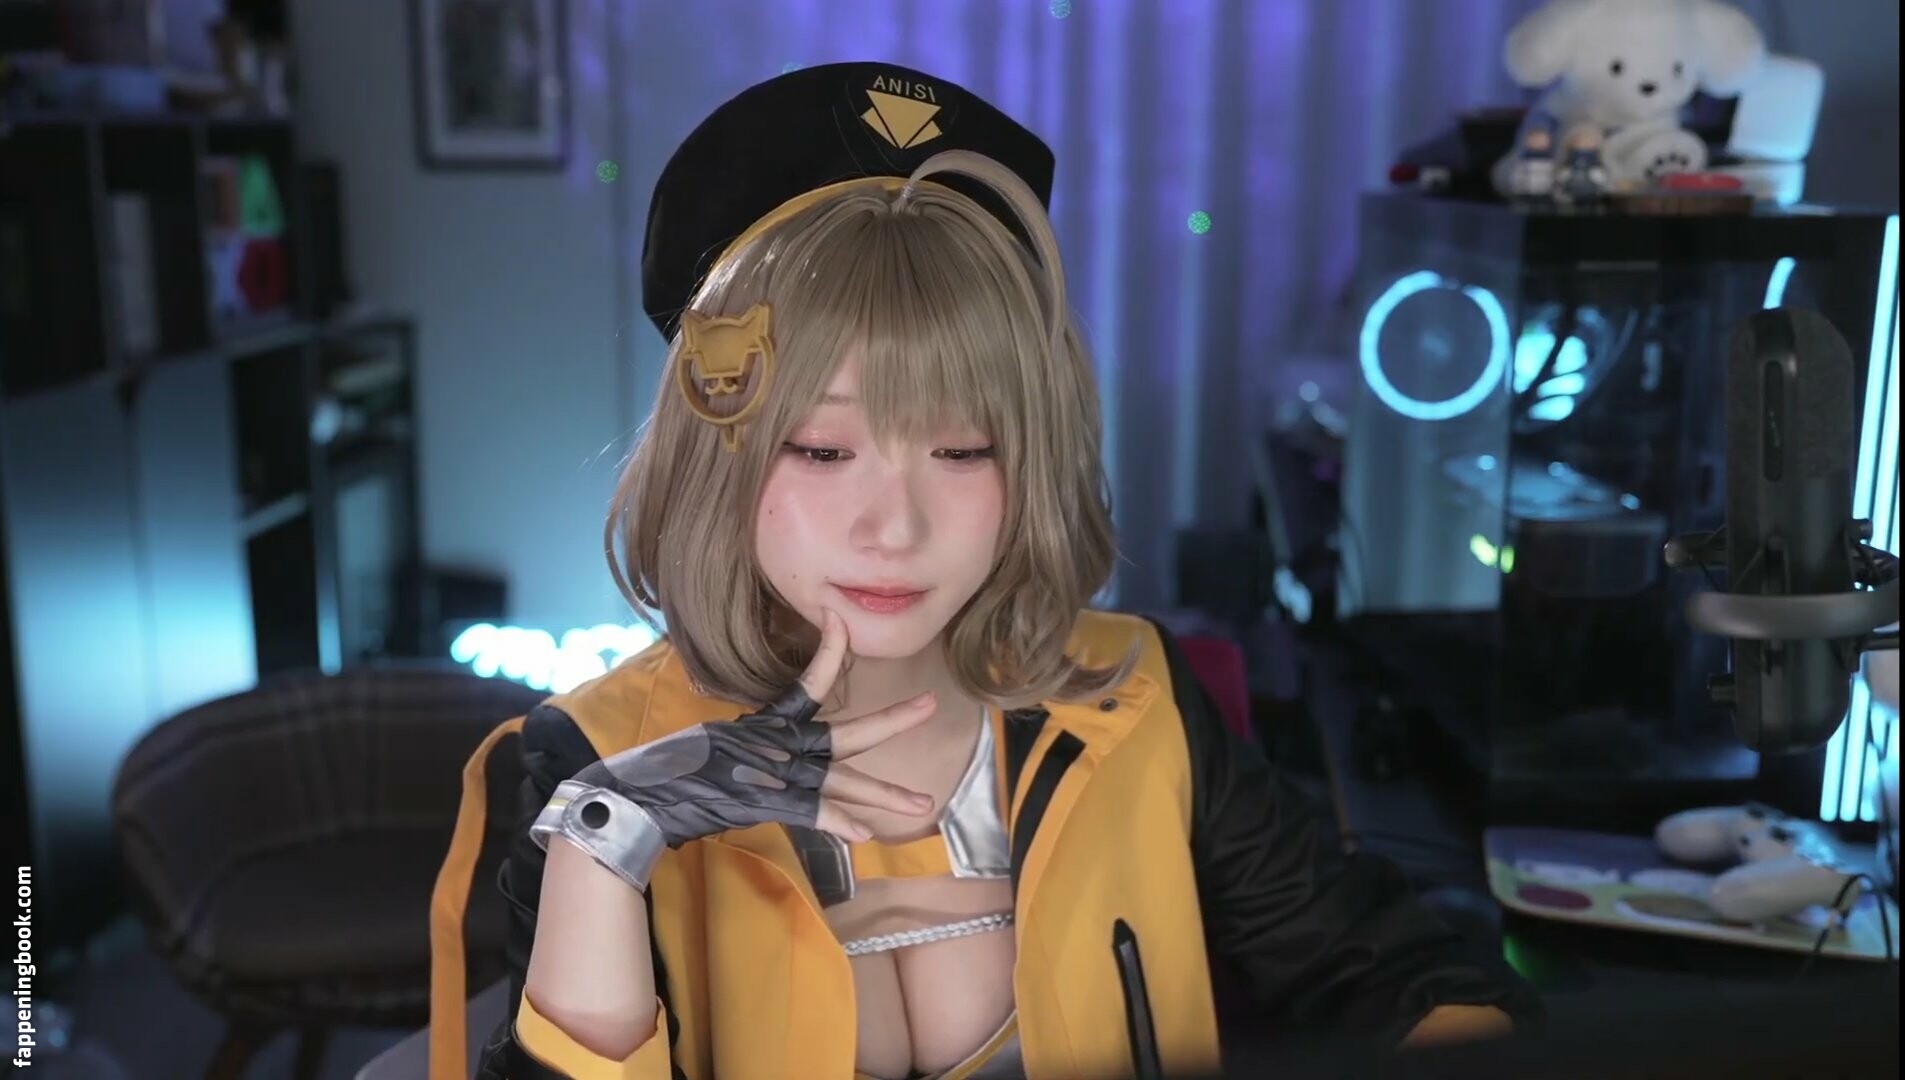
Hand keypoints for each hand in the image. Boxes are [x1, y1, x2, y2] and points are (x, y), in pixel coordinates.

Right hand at [567, 608, 936, 846]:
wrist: (641, 794)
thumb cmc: (672, 771)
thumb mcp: (722, 748)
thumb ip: (759, 750)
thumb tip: (779, 757)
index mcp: (770, 725)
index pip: (812, 680)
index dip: (832, 650)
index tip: (843, 620)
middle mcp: (780, 744)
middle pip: (849, 733)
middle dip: (893, 722)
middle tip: (931, 705)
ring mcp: (777, 774)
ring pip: (844, 781)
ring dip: (884, 795)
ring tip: (923, 804)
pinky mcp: (766, 802)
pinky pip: (810, 813)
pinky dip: (835, 821)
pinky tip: (865, 834)